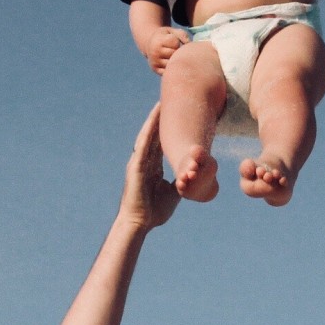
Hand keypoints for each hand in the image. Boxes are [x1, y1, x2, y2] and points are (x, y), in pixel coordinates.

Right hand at [120, 105, 180, 230]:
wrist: (140, 223)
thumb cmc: (154, 212)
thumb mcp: (172, 193)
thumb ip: (178, 182)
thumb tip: (189, 178)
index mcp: (152, 168)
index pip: (160, 144)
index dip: (165, 130)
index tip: (174, 116)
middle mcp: (144, 162)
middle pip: (153, 135)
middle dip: (159, 119)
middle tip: (166, 101)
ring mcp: (138, 163)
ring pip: (147, 136)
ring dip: (153, 120)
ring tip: (160, 104)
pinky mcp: (135, 167)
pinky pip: (142, 146)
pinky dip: (148, 132)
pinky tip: (153, 121)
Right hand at [145, 25, 190, 73]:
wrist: (150, 44)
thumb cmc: (164, 36)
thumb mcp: (171, 31)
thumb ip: (182, 35)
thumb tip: (189, 45)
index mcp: (158, 41)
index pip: (174, 43)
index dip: (177, 41)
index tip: (173, 40)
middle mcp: (155, 52)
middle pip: (174, 54)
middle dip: (177, 51)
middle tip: (173, 48)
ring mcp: (155, 62)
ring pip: (172, 64)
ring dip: (175, 60)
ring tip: (171, 54)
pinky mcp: (156, 69)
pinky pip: (169, 70)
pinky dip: (172, 67)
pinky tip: (170, 61)